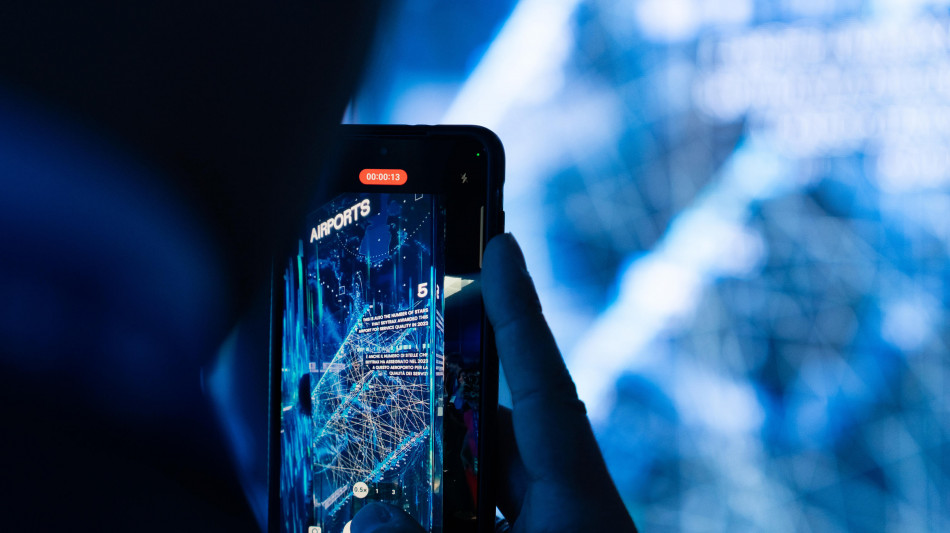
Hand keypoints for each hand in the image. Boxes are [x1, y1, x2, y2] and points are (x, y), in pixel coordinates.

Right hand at [353, 234, 636, 532]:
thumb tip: (368, 515)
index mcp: (580, 502)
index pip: (544, 385)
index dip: (519, 311)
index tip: (502, 247)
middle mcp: (569, 507)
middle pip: (500, 433)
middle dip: (440, 406)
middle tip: (386, 369)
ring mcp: (554, 528)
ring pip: (485, 482)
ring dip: (432, 474)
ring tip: (372, 466)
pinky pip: (485, 515)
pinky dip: (445, 508)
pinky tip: (399, 511)